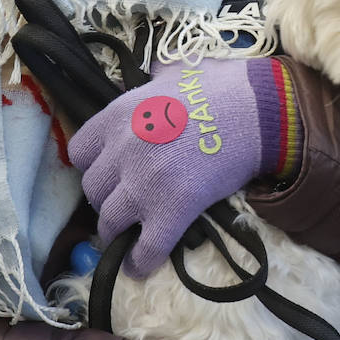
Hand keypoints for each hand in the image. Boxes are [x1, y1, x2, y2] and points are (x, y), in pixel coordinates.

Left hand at [70, 58, 291, 275]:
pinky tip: (139, 266)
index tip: (108, 171)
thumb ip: (155, 78)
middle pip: (92, 189)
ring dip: (118, 230)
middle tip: (125, 201)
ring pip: (109, 221)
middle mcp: (122, 149)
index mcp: (119, 114)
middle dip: (106, 198)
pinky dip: (138, 262)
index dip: (93, 165)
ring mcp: (144, 182)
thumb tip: (153, 74)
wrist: (258, 111)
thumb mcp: (176, 72)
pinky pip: (144, 248)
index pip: (80, 152)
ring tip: (130, 234)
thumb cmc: (222, 87)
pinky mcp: (171, 210)